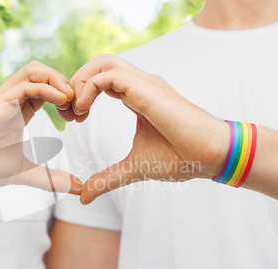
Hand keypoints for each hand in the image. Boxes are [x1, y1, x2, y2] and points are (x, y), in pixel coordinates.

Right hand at [0, 61, 82, 194]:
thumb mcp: (26, 172)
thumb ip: (51, 179)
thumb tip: (77, 189)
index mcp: (19, 111)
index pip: (48, 89)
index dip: (66, 97)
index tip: (78, 116)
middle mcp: (12, 100)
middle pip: (42, 73)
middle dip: (65, 83)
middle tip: (78, 105)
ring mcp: (3, 99)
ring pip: (33, 70)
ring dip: (56, 79)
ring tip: (70, 98)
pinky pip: (25, 85)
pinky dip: (47, 88)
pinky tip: (62, 100)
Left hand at [64, 54, 228, 203]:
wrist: (210, 156)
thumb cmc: (180, 158)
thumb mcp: (133, 168)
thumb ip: (107, 179)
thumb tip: (84, 197)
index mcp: (137, 96)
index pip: (102, 79)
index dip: (81, 93)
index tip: (72, 118)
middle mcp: (139, 84)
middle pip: (99, 64)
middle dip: (76, 82)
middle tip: (68, 112)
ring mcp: (144, 84)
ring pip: (102, 62)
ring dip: (81, 82)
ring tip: (75, 111)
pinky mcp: (146, 89)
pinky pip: (109, 75)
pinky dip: (89, 88)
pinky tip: (84, 112)